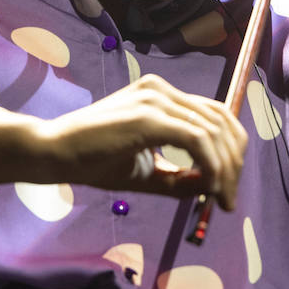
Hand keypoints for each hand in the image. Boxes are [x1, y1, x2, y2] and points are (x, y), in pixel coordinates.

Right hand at [0, 74, 248, 210]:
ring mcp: (156, 99)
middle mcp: (162, 90)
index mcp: (161, 96)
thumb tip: (216, 188)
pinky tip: (208, 187)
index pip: (214, 115)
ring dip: (225, 168)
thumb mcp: (145, 172)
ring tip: (221, 197)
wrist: (54, 152)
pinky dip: (210, 164)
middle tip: (230, 199)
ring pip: (213, 130)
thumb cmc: (92, 161)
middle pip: (221, 120)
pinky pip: (197, 139)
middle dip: (233, 163)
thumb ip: (179, 177)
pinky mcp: (149, 116)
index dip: (230, 151)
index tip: (228, 188)